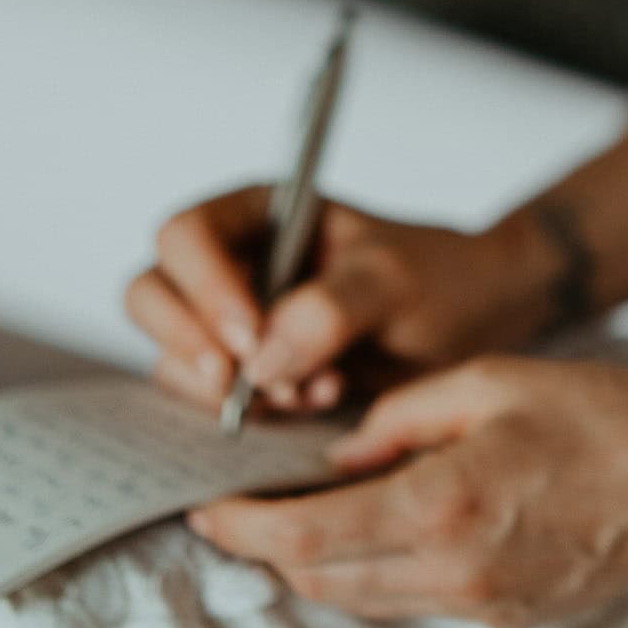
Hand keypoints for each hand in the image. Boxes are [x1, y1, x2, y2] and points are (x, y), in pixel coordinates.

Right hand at [125, 189, 547, 417]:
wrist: (477, 320)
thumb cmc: (439, 277)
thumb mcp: (395, 279)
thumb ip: (331, 308)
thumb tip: (261, 360)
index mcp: (259, 213)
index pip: (186, 236)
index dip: (204, 288)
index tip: (252, 336)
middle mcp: (232, 263)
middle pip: (151, 295)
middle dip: (193, 346)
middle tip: (248, 384)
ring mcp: (231, 322)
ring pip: (171, 357)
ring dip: (228, 389)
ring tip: (313, 392)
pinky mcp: (246, 376)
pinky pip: (206, 401)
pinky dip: (247, 414)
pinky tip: (314, 404)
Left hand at [184, 352, 627, 627]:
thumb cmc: (606, 415)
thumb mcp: (493, 379)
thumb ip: (402, 415)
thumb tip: (338, 451)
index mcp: (442, 503)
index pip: (304, 537)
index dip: (240, 526)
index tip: (205, 504)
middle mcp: (452, 571)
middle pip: (319, 580)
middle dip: (270, 544)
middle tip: (247, 497)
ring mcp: (480, 605)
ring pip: (362, 598)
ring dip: (321, 559)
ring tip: (311, 504)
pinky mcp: (504, 618)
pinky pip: (415, 599)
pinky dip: (381, 566)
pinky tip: (393, 517)